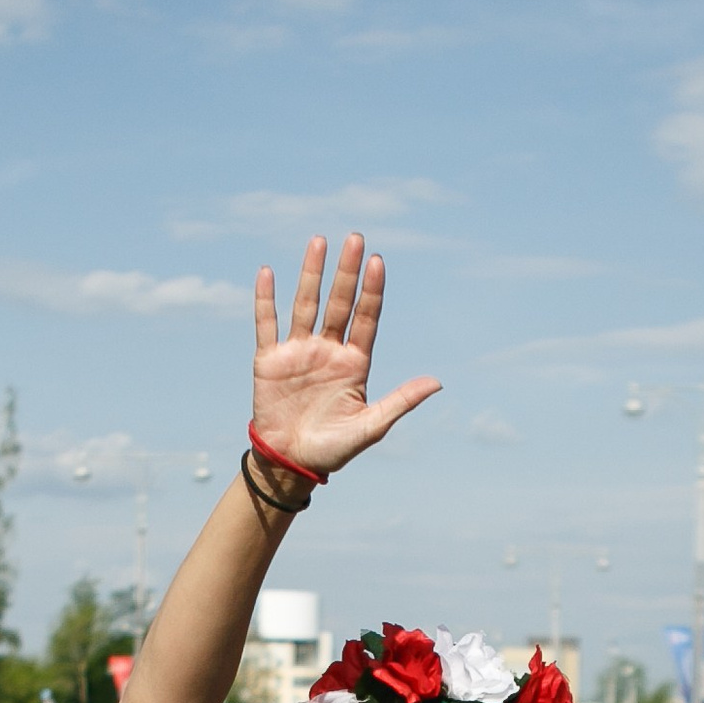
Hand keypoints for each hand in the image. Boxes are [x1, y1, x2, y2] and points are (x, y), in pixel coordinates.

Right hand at [252, 235, 440, 477]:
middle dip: (347, 272)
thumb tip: (437, 383)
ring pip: (306, 305)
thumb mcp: (371, 427)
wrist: (291, 463)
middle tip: (356, 239)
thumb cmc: (333, 450)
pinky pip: (267, 324)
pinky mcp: (270, 360)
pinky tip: (268, 273)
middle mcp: (328, 351)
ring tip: (319, 241)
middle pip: (340, 303)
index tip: (377, 262)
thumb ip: (400, 401)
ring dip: (311, 274)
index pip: (366, 319)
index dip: (371, 291)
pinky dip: (266, 300)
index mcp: (354, 364)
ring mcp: (298, 352)